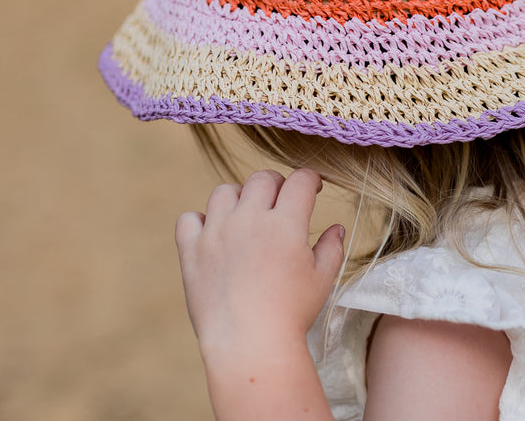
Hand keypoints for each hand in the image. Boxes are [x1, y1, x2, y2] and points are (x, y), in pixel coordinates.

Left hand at [174, 169, 344, 365]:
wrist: (250, 345)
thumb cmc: (292, 313)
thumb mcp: (322, 278)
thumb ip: (332, 247)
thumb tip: (336, 228)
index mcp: (285, 223)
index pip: (300, 180)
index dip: (310, 179)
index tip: (312, 189)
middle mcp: (249, 219)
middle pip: (262, 179)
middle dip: (277, 184)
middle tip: (281, 201)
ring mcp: (217, 232)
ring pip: (224, 192)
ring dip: (239, 198)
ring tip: (246, 216)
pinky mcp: (192, 251)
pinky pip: (188, 219)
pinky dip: (200, 222)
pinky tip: (213, 235)